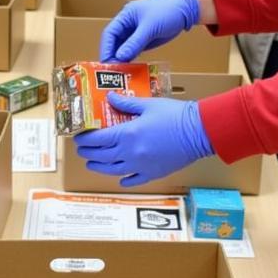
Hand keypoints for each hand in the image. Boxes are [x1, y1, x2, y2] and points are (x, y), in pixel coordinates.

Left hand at [73, 97, 211, 186]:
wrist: (198, 132)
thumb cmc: (175, 115)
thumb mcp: (148, 104)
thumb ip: (126, 103)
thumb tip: (109, 97)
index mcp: (127, 134)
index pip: (98, 140)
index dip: (85, 140)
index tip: (78, 138)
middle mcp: (130, 153)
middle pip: (102, 157)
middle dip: (88, 153)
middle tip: (81, 150)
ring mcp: (141, 166)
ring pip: (113, 171)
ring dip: (99, 168)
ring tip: (92, 164)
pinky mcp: (153, 174)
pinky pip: (133, 180)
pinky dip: (124, 180)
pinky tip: (120, 179)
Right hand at [99, 0, 200, 61]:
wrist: (186, 10)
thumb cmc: (167, 11)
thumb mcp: (149, 27)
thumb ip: (134, 42)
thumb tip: (120, 57)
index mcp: (125, 16)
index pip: (110, 33)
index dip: (106, 48)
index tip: (105, 62)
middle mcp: (127, 25)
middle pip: (114, 42)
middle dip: (112, 56)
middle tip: (112, 71)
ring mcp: (136, 33)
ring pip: (123, 48)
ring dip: (121, 59)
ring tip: (120, 73)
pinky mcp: (144, 40)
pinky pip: (134, 51)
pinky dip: (131, 59)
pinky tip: (130, 69)